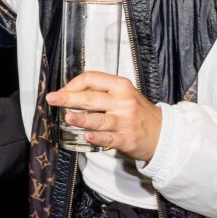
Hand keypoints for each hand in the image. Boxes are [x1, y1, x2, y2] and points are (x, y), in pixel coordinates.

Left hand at [46, 71, 161, 161]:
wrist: (163, 133)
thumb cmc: (140, 113)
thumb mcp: (125, 94)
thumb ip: (103, 91)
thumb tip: (72, 92)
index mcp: (121, 86)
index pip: (92, 78)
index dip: (73, 84)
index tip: (62, 91)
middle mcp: (123, 101)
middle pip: (91, 97)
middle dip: (68, 98)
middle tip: (53, 99)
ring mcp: (125, 121)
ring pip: (98, 118)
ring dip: (81, 118)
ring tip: (67, 116)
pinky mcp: (127, 139)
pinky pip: (109, 137)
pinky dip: (97, 137)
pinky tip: (87, 136)